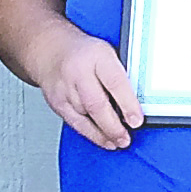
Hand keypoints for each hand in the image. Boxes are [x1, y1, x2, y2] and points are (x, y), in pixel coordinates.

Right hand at [42, 34, 142, 148]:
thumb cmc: (85, 53)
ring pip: (85, 117)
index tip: (137, 120)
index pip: (114, 82)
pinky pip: (75, 123)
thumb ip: (123, 75)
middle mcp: (78, 72)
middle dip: (113, 126)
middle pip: (96, 104)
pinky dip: (92, 135)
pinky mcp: (57, 103)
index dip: (127, 104)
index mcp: (97, 56)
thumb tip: (139, 102)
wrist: (51, 51)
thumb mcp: (109, 53)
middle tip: (126, 138)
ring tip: (119, 140)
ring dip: (104, 133)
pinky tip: (105, 140)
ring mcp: (65, 88)